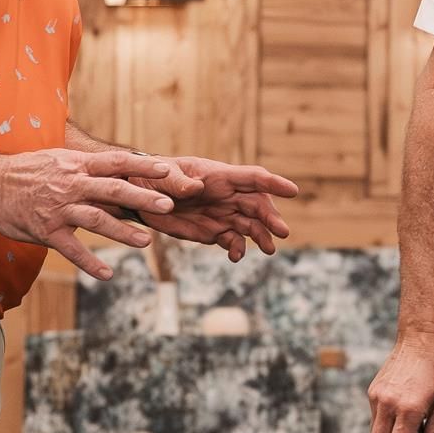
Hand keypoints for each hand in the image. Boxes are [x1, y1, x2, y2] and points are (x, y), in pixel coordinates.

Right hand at [0, 146, 178, 278]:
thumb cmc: (25, 171)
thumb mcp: (57, 159)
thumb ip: (86, 166)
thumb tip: (115, 167)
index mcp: (76, 165)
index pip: (115, 163)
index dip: (142, 166)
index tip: (167, 169)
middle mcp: (71, 185)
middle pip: (113, 190)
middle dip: (143, 198)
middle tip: (168, 206)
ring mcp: (59, 209)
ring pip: (97, 220)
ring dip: (123, 232)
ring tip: (146, 242)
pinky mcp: (46, 231)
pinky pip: (72, 250)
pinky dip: (90, 263)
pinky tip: (107, 274)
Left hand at [142, 153, 300, 258]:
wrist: (140, 197)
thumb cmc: (153, 177)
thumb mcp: (163, 176)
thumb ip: (179, 182)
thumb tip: (195, 188)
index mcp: (220, 176)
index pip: (253, 178)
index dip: (273, 183)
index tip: (292, 191)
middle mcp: (226, 195)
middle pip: (257, 205)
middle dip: (271, 217)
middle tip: (281, 232)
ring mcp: (222, 214)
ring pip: (250, 225)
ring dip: (261, 236)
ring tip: (269, 250)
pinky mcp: (213, 231)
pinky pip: (232, 241)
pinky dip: (237, 249)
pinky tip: (235, 256)